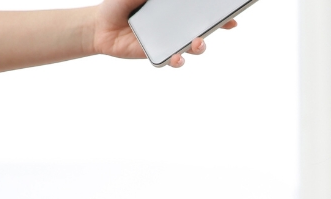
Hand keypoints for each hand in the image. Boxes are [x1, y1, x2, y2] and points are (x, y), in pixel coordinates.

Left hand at [90, 0, 237, 67]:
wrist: (99, 25)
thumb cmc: (119, 4)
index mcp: (174, 9)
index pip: (201, 11)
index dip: (218, 14)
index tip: (231, 15)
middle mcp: (176, 26)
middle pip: (203, 28)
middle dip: (216, 27)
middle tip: (224, 24)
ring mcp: (170, 42)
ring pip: (192, 47)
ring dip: (200, 47)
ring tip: (197, 43)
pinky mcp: (159, 55)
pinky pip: (174, 61)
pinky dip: (178, 60)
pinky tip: (177, 57)